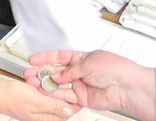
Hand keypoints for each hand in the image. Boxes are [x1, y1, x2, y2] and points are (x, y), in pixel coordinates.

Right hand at [0, 77, 75, 120]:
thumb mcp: (36, 100)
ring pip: (50, 95)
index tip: (75, 89)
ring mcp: (35, 106)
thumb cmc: (10, 98)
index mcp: (45, 117)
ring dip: (50, 85)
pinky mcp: (29, 99)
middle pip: (59, 102)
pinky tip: (39, 78)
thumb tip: (69, 110)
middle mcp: (41, 114)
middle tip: (61, 79)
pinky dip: (41, 84)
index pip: (65, 111)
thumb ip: (54, 105)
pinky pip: (41, 91)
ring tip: (48, 77)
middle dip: (60, 90)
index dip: (72, 100)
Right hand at [26, 50, 155, 120]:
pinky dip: (55, 94)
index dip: (46, 57)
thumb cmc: (115, 69)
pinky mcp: (82, 98)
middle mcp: (80, 71)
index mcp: (82, 58)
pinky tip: (46, 91)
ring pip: (58, 85)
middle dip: (42, 72)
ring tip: (34, 83)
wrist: (126, 86)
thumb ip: (70, 70)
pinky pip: (65, 96)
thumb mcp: (89, 63)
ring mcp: (80, 85)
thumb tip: (57, 74)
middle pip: (56, 71)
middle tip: (29, 74)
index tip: (33, 59)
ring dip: (46, 84)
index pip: (60, 56)